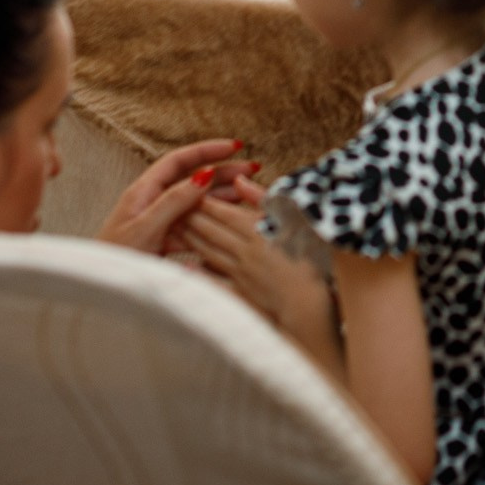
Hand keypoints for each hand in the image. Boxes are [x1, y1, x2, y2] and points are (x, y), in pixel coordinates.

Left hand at [96, 138, 245, 254]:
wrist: (100, 291)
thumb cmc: (115, 260)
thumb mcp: (145, 229)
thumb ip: (173, 202)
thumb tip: (202, 175)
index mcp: (143, 191)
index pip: (179, 160)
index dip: (207, 150)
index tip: (233, 147)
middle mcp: (150, 201)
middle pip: (191, 178)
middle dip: (222, 171)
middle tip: (251, 168)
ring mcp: (157, 221)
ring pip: (194, 202)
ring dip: (221, 196)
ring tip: (247, 192)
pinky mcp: (161, 240)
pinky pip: (191, 224)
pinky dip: (210, 221)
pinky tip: (228, 222)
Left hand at [184, 190, 339, 367]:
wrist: (312, 305)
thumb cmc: (312, 257)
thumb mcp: (293, 220)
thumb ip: (263, 199)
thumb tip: (239, 180)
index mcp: (257, 231)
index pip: (222, 212)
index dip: (203, 200)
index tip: (189, 189)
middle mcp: (244, 251)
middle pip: (210, 231)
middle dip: (190, 216)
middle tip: (173, 205)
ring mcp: (240, 274)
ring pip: (208, 252)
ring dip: (190, 239)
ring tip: (174, 227)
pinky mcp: (240, 294)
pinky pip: (213, 281)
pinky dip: (199, 273)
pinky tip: (187, 266)